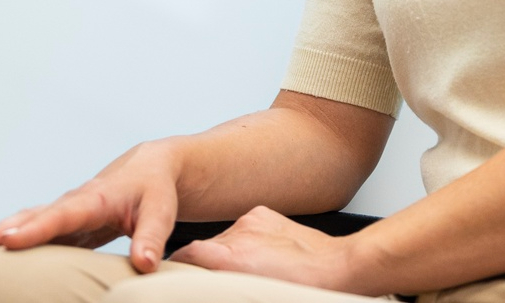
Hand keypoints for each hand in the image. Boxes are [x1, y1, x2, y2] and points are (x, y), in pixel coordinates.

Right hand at [0, 141, 181, 271]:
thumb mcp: (162, 211)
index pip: (63, 215)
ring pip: (29, 220)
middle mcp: (74, 203)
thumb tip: (144, 265)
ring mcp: (66, 212)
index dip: (36, 229)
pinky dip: (15, 240)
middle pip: (34, 216)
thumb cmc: (155, 190)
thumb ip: (151, 236)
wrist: (150, 168)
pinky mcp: (65, 223)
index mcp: (96, 198)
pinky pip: (36, 230)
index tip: (8, 242)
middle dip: (2, 229)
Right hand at [172, 207, 365, 290]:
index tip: (168, 274)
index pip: (184, 255)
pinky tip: (260, 254)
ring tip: (247, 271)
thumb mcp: (252, 292)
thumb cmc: (302, 289)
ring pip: (223, 238)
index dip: (175, 266)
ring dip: (226, 254)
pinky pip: (242, 227)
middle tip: (215, 280)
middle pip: (203, 249)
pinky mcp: (263, 214)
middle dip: (205, 265)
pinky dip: (244, 240)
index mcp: (230, 258)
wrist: (336, 268)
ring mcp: (251, 221)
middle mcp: (237, 235)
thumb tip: (208, 285)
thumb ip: (222, 285)